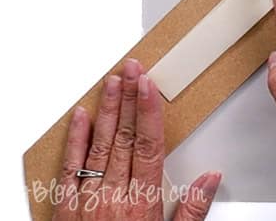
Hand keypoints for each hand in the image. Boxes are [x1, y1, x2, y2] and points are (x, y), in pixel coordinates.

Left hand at [54, 59, 220, 219]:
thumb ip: (191, 211)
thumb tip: (211, 178)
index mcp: (142, 204)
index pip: (148, 146)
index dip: (148, 111)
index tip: (148, 85)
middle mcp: (113, 197)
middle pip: (124, 138)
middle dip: (128, 99)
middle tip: (131, 69)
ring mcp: (86, 201)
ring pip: (98, 146)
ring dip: (105, 111)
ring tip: (111, 82)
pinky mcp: (64, 209)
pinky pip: (69, 168)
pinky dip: (74, 140)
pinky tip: (79, 117)